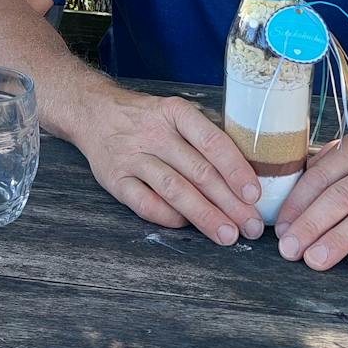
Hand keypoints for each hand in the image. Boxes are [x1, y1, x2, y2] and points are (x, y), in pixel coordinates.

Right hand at [76, 88, 265, 245]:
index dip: (235, 170)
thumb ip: (205, 135)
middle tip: (251, 226)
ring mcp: (132, 157)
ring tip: (227, 235)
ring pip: (174, 190)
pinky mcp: (115, 179)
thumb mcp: (175, 112)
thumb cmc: (147, 118)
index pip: (212, 142)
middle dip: (229, 203)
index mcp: (175, 112)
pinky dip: (169, 217)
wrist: (93, 113)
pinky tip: (188, 225)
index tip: (254, 195)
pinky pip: (146, 204)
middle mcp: (153, 133)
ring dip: (204, 215)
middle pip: (198, 172)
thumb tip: (246, 172)